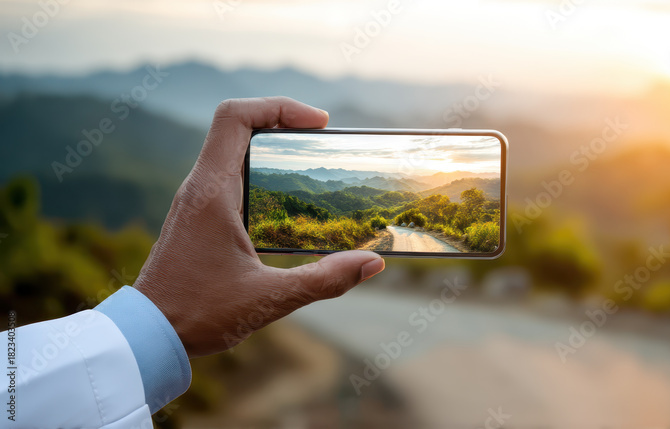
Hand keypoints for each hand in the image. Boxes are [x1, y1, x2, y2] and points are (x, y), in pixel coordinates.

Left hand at [133, 97, 384, 357]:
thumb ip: (325, 280)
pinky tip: (285, 201)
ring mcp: (195, 201)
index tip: (319, 124)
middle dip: (284, 123)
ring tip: (310, 165)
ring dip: (272, 147)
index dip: (279, 106)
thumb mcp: (269, 299)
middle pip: (238, 126)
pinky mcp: (196, 217)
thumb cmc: (198, 314)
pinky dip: (260, 172)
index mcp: (212, 192)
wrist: (146, 337)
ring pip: (232, 149)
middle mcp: (199, 187)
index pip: (235, 117)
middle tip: (322, 142)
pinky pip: (229, 174)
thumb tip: (373, 264)